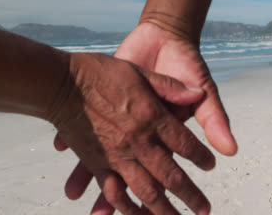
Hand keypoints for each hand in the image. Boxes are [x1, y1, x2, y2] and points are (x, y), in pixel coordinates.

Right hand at [50, 52, 213, 214]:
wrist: (61, 83)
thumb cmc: (99, 73)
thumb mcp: (139, 71)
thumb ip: (169, 86)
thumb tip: (197, 93)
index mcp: (151, 116)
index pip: (185, 144)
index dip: (201, 157)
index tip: (210, 166)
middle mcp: (137, 141)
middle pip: (171, 176)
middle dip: (191, 195)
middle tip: (204, 210)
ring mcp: (116, 155)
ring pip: (145, 191)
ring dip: (162, 210)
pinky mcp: (96, 162)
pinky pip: (114, 191)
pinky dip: (126, 207)